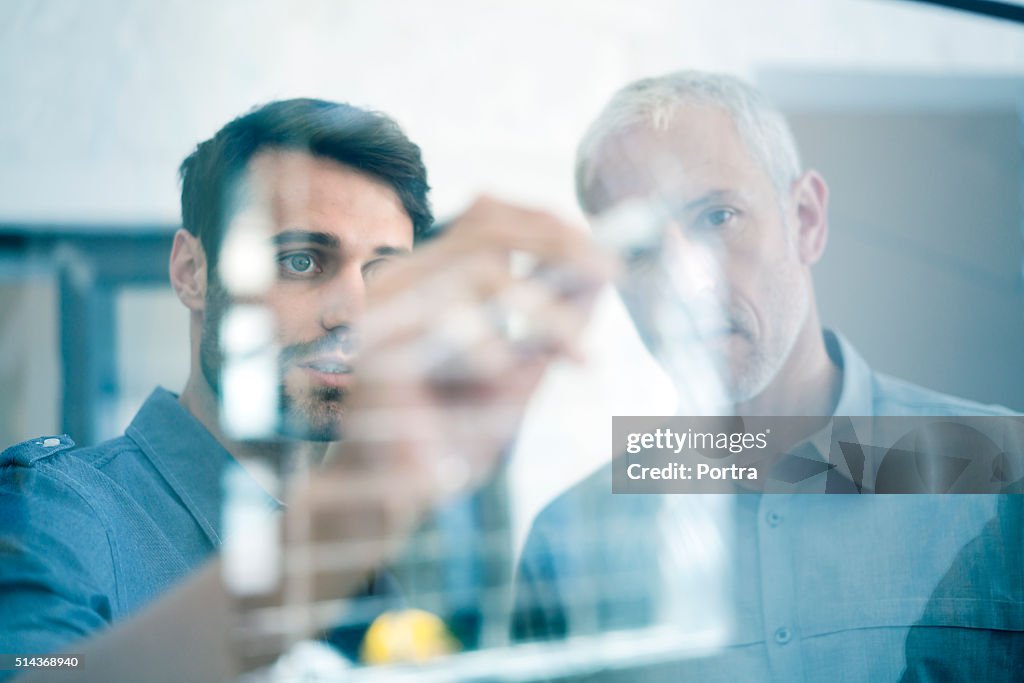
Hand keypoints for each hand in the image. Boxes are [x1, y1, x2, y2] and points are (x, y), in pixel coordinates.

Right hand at [235, 197, 612, 658]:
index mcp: (432, 279)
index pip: (489, 218)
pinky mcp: (373, 351)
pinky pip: (440, 326)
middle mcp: (404, 282)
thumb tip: (600, 277)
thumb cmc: (453, 433)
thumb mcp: (517, 375)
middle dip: (557, 246)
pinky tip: (505, 369)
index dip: (549, 224)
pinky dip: (483, 343)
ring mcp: (384, 311)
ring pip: (477, 268)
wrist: (395, 495)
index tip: (606, 256)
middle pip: (486, 226)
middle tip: (608, 275)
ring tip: (577, 346)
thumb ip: (550, 328)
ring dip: (539, 307)